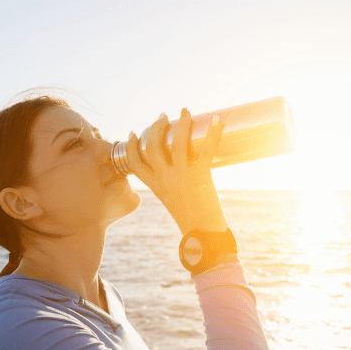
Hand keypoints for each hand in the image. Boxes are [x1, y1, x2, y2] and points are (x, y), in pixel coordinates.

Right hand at [125, 108, 227, 234]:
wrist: (203, 236)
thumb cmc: (192, 222)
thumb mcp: (174, 202)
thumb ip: (174, 187)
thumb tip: (184, 170)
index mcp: (155, 187)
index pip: (134, 163)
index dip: (132, 146)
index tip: (134, 133)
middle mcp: (165, 180)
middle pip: (152, 146)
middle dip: (156, 128)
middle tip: (164, 117)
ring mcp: (182, 176)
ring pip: (177, 142)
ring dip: (182, 124)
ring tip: (186, 113)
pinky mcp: (201, 176)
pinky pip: (206, 149)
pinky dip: (214, 132)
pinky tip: (218, 120)